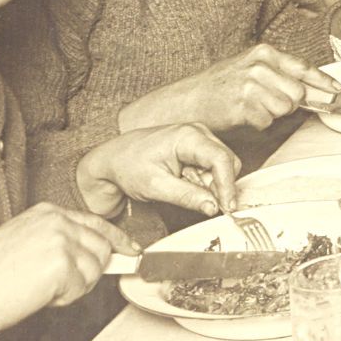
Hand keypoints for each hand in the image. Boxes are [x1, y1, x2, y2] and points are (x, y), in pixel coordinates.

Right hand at [0, 203, 136, 340]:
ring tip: (39, 289)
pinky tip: (37, 295)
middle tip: (59, 286)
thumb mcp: (21, 243)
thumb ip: (56, 240)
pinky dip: (64, 299)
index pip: (95, 223)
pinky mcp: (62, 264)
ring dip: (74, 287)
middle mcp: (56, 220)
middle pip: (102, 247)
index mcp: (46, 212)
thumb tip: (90, 253)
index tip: (130, 250)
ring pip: (95, 269)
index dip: (116, 239)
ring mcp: (61, 240)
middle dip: (90, 272)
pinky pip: (82, 288)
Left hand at [75, 124, 239, 218]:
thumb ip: (188, 196)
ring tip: (184, 190)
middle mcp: (198, 133)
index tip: (228, 207)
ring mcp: (198, 138)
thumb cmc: (128, 167)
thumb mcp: (155, 186)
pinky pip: (211, 166)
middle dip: (220, 186)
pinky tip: (185, 184)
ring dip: (210, 184)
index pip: (221, 159)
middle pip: (227, 162)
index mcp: (188, 136)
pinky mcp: (196, 147)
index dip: (228, 185)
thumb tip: (213, 207)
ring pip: (221, 165)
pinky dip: (204, 181)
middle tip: (206, 205)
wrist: (111, 160)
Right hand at [119, 44, 335, 133]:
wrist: (186, 100)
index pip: (303, 67)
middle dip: (289, 104)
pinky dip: (257, 123)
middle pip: (298, 94)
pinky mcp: (242, 104)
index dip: (323, 82)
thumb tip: (316, 91)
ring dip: (271, 115)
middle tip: (267, 104)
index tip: (337, 91)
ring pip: (284, 109)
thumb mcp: (251, 70)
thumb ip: (281, 76)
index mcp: (264, 53)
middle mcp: (259, 65)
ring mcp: (250, 84)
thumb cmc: (220, 87)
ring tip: (251, 108)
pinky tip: (241, 115)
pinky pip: (266, 121)